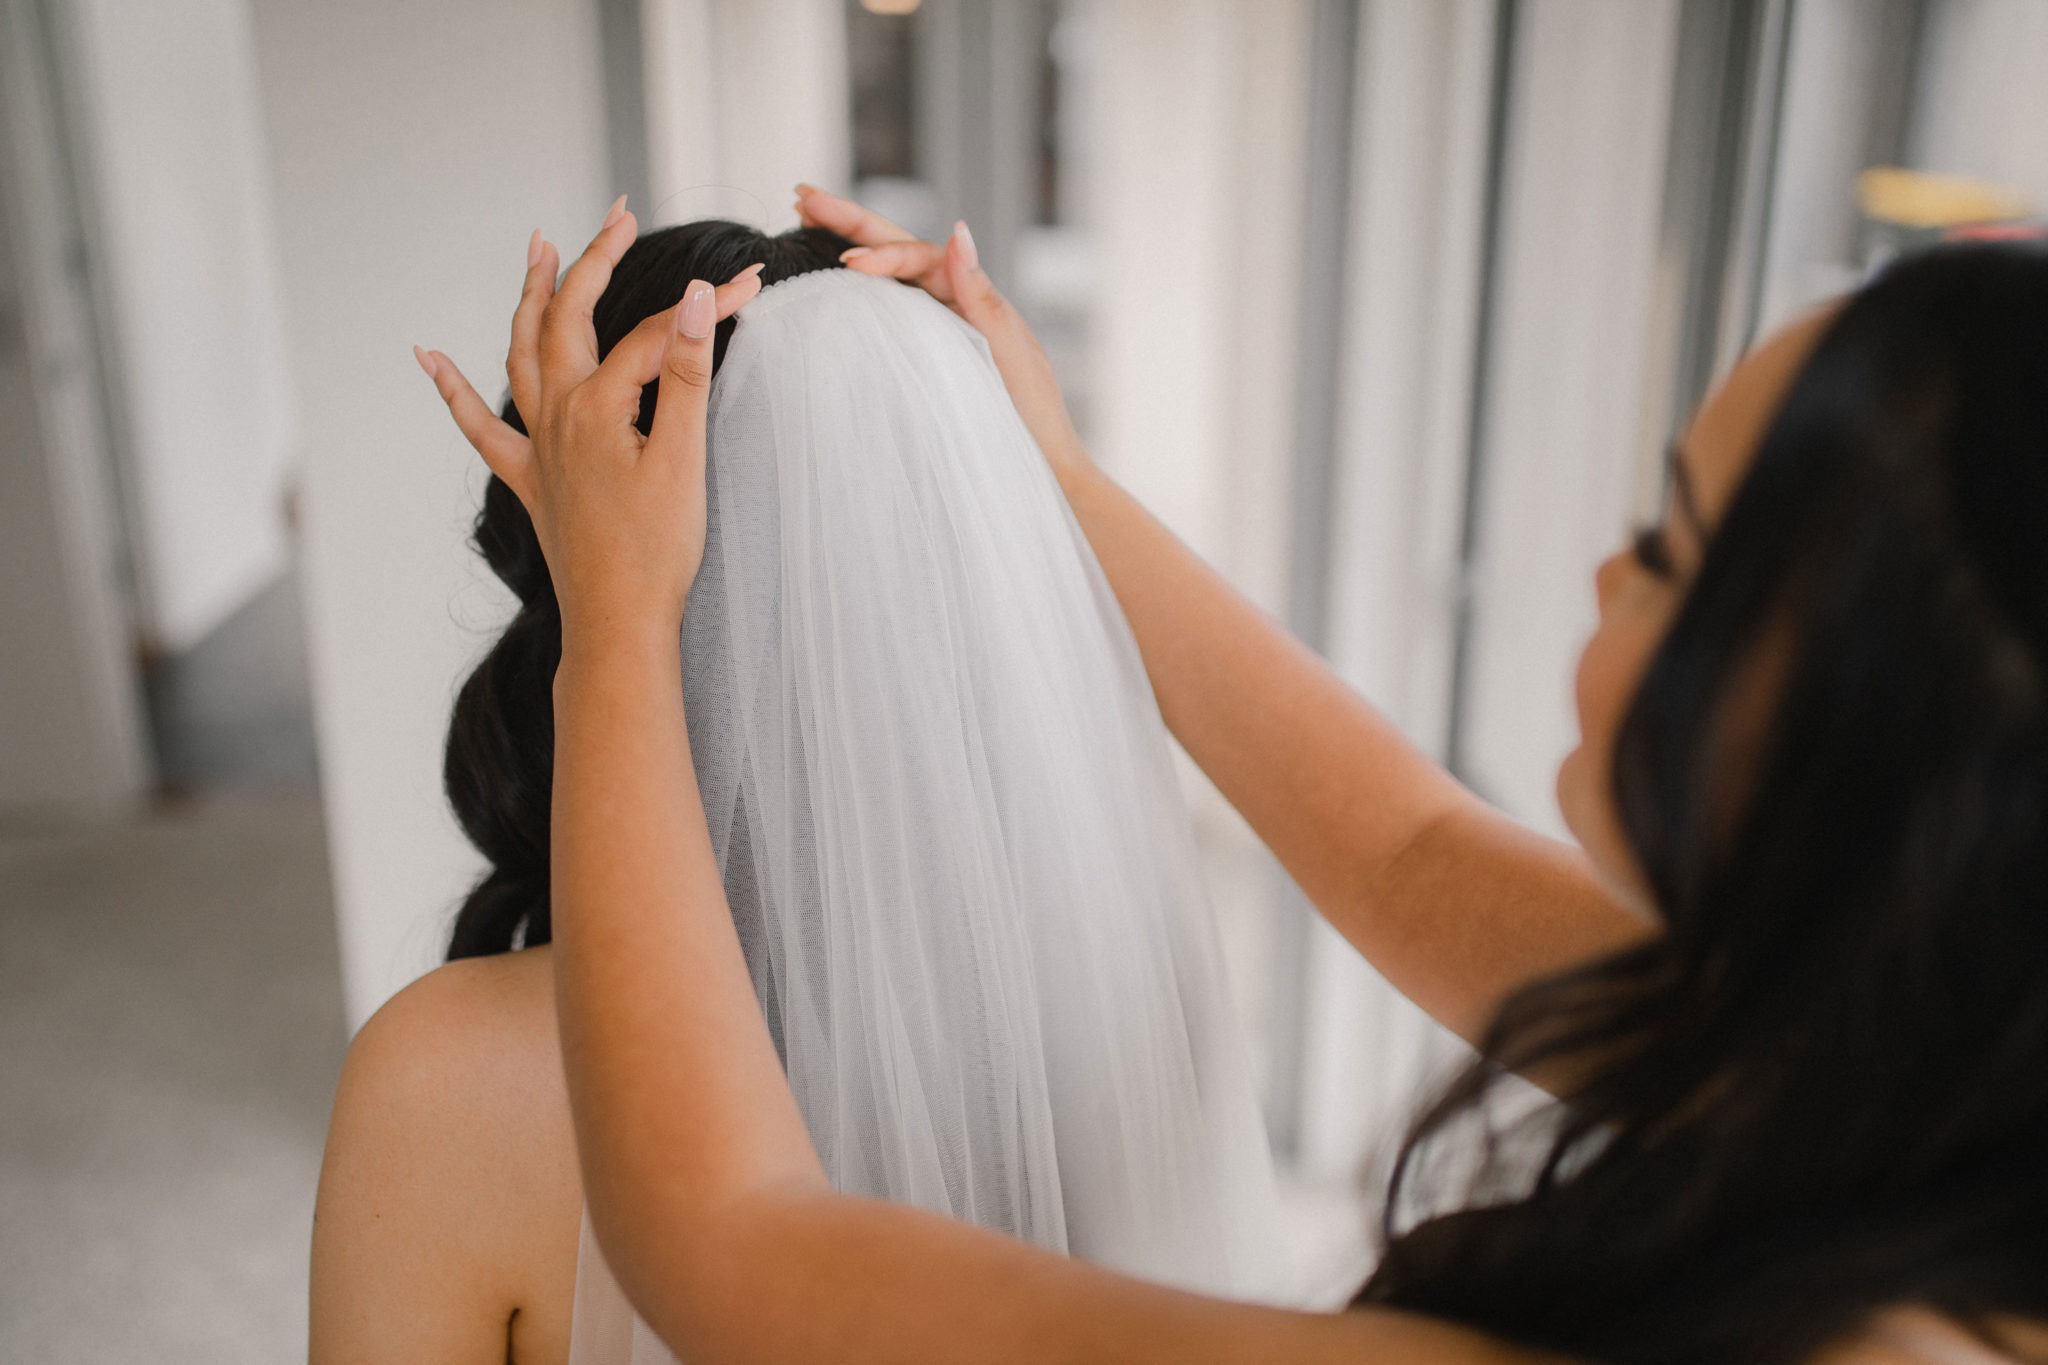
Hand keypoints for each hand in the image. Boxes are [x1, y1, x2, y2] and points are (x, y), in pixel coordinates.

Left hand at [416, 199, 762, 648]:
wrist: (618, 625)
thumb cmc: (658, 553)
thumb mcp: (685, 459)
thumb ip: (688, 373)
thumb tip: (698, 298)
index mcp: (598, 407)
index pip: (657, 335)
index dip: (708, 307)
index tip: (755, 287)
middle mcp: (557, 416)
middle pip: (569, 317)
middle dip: (594, 261)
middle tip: (619, 217)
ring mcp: (539, 448)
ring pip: (522, 352)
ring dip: (529, 296)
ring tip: (537, 248)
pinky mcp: (532, 481)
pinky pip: (479, 425)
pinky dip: (451, 389)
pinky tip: (428, 359)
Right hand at [795, 185, 1092, 483]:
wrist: (1042, 469)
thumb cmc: (1031, 419)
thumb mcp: (1009, 355)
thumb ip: (981, 297)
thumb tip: (956, 231)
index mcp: (975, 298)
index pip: (920, 258)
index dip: (882, 254)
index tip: (846, 264)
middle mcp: (956, 304)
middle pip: (898, 250)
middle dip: (851, 221)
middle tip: (802, 196)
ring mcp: (939, 328)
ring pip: (888, 276)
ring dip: (849, 245)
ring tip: (806, 219)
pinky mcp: (927, 355)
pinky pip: (889, 311)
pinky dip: (858, 289)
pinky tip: (829, 280)